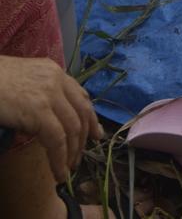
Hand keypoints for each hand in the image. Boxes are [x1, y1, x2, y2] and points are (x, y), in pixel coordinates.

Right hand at [0, 56, 101, 182]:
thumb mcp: (22, 81)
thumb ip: (39, 92)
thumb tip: (46, 117)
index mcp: (53, 70)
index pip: (80, 94)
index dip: (90, 116)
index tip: (96, 133)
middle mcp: (56, 78)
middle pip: (82, 110)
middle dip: (85, 137)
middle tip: (81, 157)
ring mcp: (50, 93)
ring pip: (73, 127)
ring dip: (73, 152)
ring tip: (68, 169)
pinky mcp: (39, 110)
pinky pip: (58, 140)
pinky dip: (60, 160)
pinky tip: (59, 173)